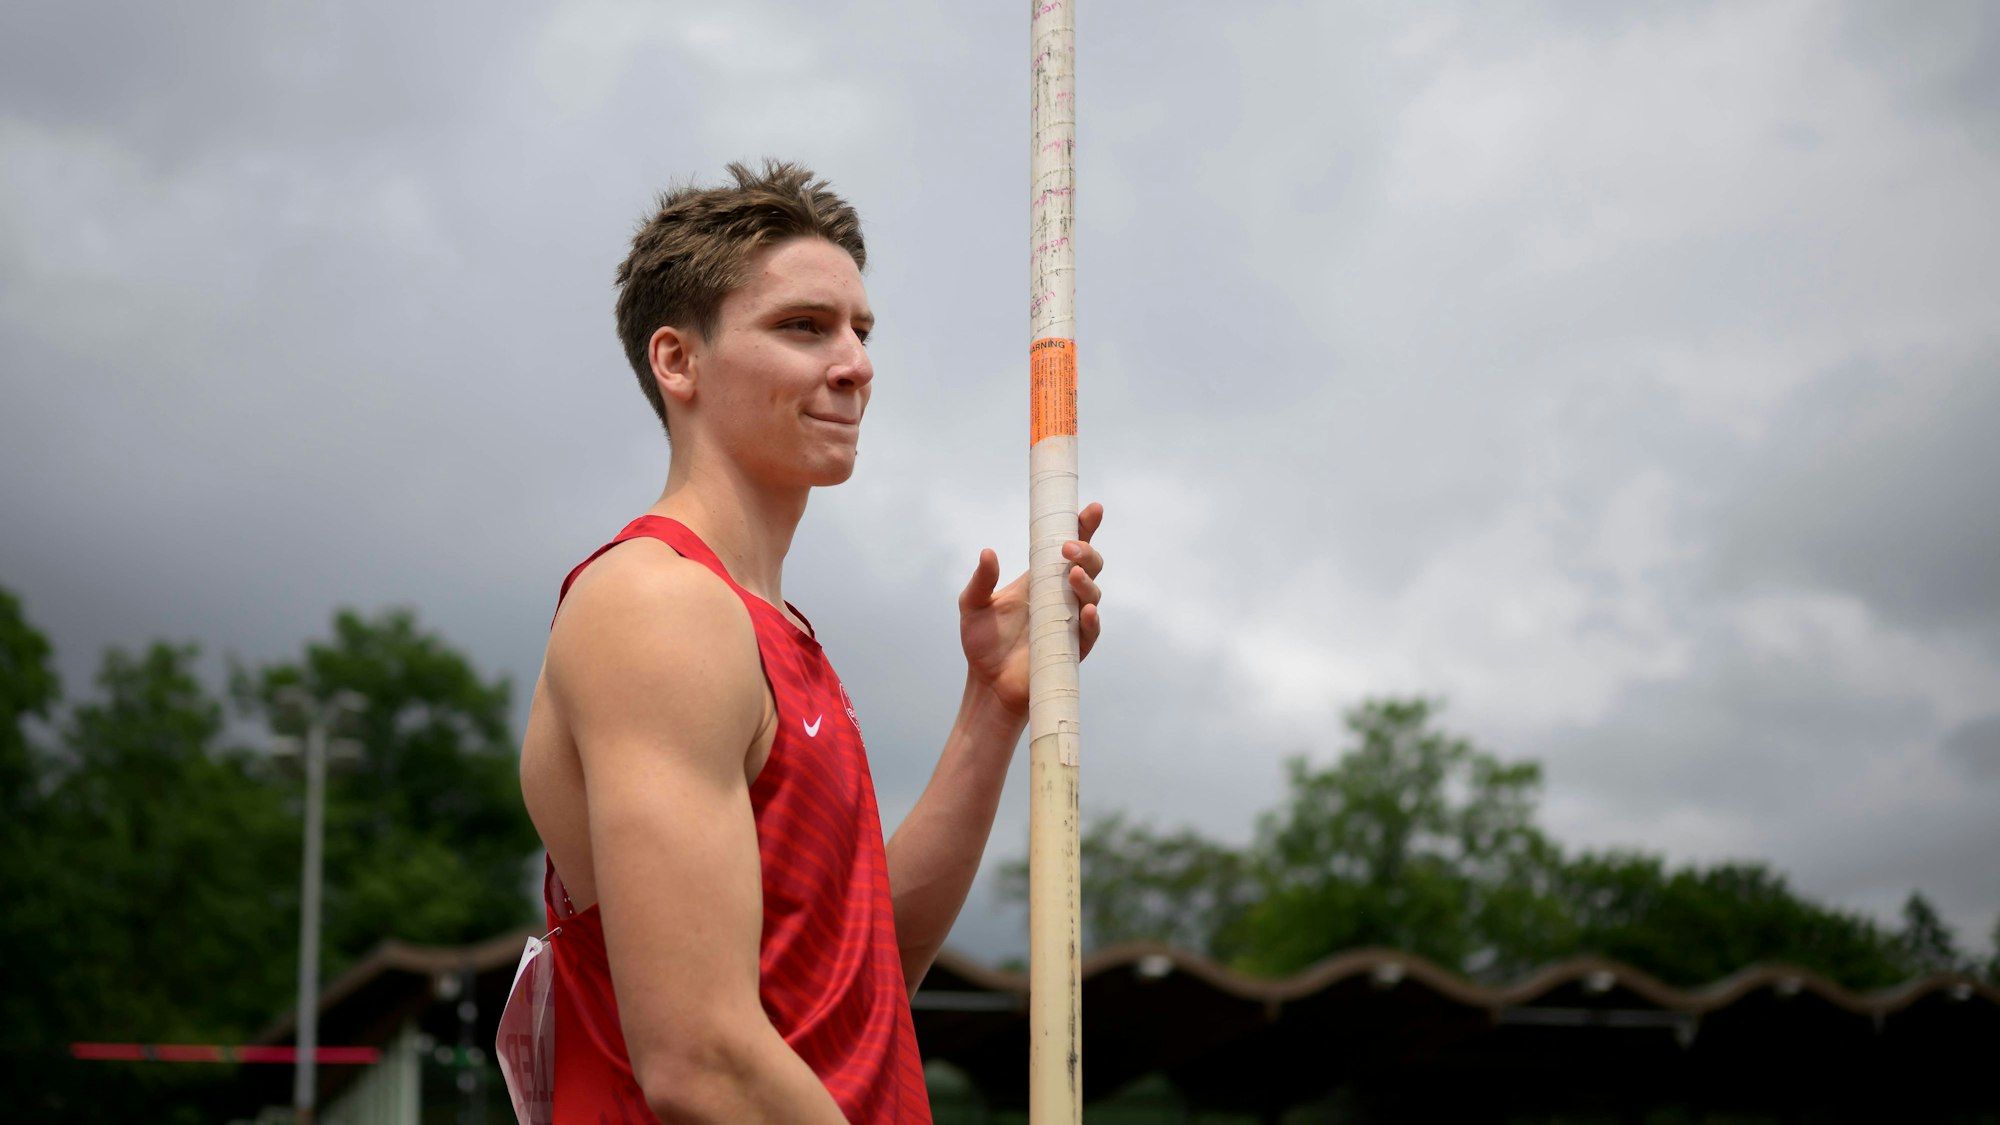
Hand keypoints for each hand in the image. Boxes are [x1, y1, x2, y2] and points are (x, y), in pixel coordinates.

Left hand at [958, 503, 1104, 715]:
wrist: (988, 685)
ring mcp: (1070, 621)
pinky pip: (1090, 631)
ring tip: (1071, 573)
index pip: (1067, 547)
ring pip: (1092, 594)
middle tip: (1068, 548)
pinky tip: (1085, 610)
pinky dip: (1091, 619)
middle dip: (1085, 551)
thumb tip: (987, 553)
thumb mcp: (972, 606)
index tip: (1091, 509)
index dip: (1082, 527)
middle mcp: (1060, 596)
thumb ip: (980, 580)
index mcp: (1040, 580)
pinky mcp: (1073, 648)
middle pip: (1088, 566)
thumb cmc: (982, 644)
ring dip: (1086, 581)